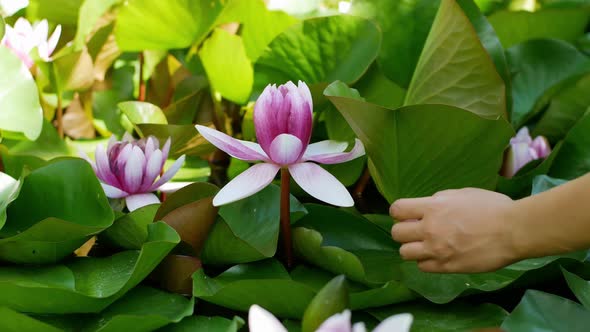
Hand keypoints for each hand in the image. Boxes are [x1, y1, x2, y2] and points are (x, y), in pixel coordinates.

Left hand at [390, 188, 519, 272]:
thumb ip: (440, 200)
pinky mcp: (446, 267)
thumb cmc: (492, 207)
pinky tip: (437, 255)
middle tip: (417, 231)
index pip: (397, 210)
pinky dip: (426, 261)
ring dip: (413, 248)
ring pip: (405, 253)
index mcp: (433, 207)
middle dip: (404, 231)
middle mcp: (429, 229)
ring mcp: (437, 250)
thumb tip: (428, 206)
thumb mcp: (462, 194)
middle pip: (396, 233)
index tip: (408, 214)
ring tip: (426, 245)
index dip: (400, 212)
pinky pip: (422, 267)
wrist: (513, 231)